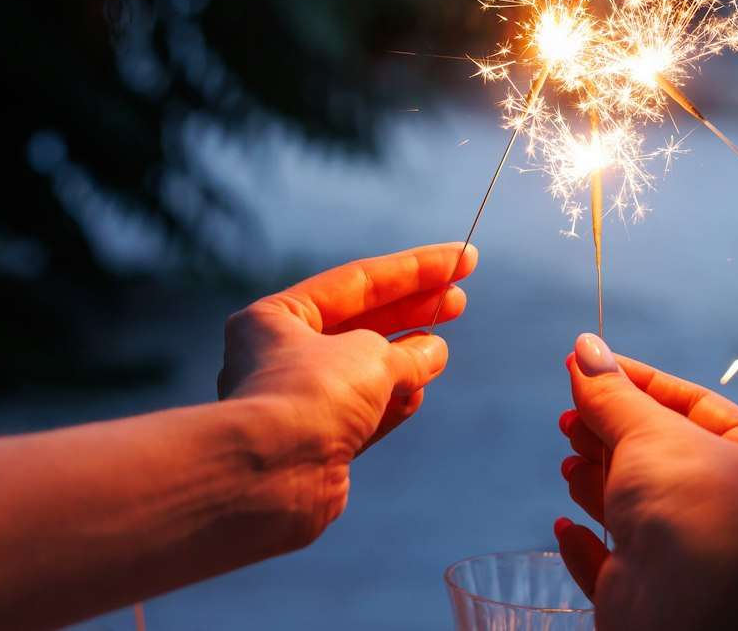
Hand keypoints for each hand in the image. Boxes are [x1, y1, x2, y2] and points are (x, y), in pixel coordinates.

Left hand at [217, 242, 474, 535]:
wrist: (275, 477)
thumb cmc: (312, 396)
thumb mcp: (370, 356)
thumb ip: (407, 353)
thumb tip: (434, 353)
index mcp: (275, 318)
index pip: (357, 281)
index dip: (415, 269)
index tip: (463, 259)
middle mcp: (278, 357)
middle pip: (359, 323)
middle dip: (411, 311)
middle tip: (459, 298)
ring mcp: (296, 403)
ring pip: (361, 372)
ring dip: (403, 361)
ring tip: (443, 349)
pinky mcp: (313, 446)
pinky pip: (360, 414)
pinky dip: (390, 404)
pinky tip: (418, 396)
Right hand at [552, 334, 737, 628]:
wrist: (691, 607)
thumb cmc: (695, 507)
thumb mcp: (650, 431)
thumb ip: (612, 392)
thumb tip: (584, 348)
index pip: (692, 406)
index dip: (637, 381)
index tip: (588, 364)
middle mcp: (723, 510)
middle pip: (657, 457)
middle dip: (609, 431)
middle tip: (571, 416)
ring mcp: (684, 557)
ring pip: (631, 510)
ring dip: (594, 481)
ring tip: (570, 458)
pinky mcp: (644, 596)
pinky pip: (609, 566)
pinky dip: (584, 544)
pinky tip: (567, 526)